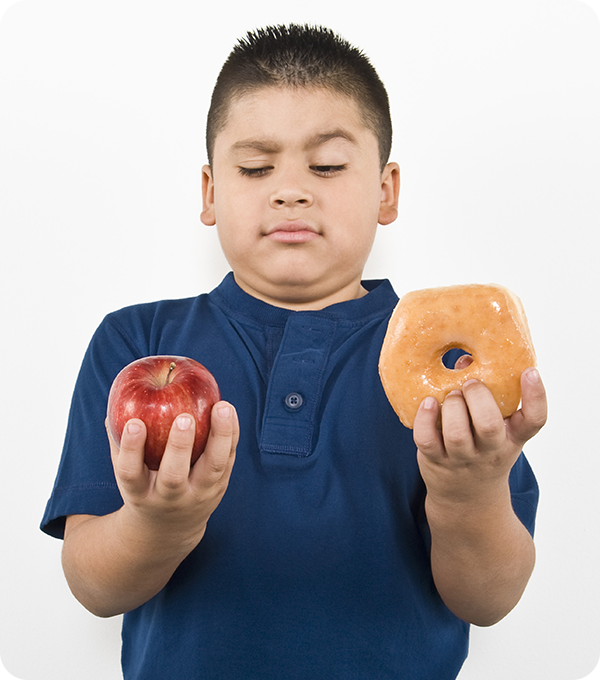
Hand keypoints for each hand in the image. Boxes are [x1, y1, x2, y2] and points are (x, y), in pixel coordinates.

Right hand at [107, 401, 237, 548]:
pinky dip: (231, 434)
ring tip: (221, 406)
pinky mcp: (219, 487)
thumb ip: (120, 443)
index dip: (131, 449)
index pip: (131, 473)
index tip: (134, 423)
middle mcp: (170, 498)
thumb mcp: (128, 474)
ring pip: (212, 468)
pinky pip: (227, 459)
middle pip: (174, 476)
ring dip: (219, 436)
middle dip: (179, 447)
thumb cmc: (144, 487)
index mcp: (139, 494)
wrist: (169, 530)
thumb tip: (115, 404)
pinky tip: (228, 411)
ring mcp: (198, 494)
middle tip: (184, 418)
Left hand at [413, 367, 546, 506]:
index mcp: (513, 437)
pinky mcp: (436, 461)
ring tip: (450, 395)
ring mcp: (462, 459)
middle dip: (478, 397)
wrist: (468, 499)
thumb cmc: (483, 450)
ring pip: (456, 434)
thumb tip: (465, 360)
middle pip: (489, 426)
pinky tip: (426, 402)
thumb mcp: (497, 429)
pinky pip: (427, 439)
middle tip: (471, 385)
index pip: (534, 420)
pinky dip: (424, 418)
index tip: (530, 372)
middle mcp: (491, 450)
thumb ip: (487, 396)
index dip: (536, 396)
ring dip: (451, 406)